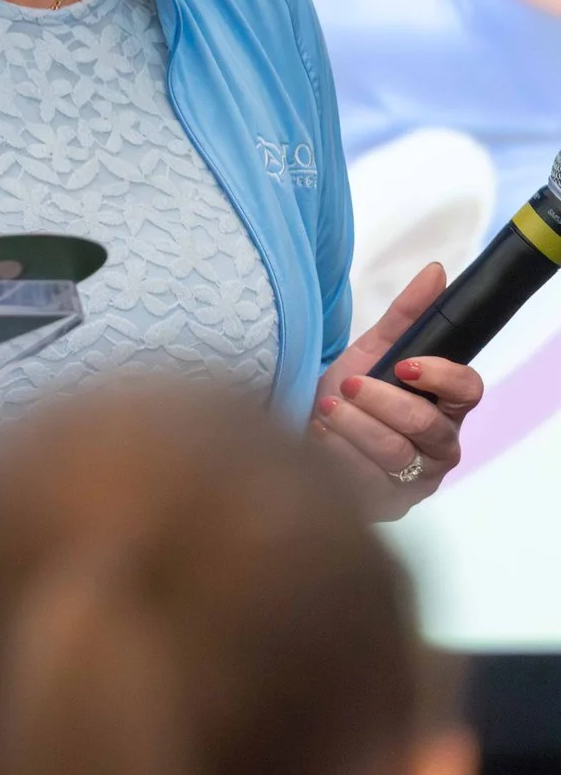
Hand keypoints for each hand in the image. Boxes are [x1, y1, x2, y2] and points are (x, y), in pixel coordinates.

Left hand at [309, 262, 483, 519]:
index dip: (440, 376)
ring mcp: (415, 479)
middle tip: (346, 386)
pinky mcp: (387, 504)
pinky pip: (363, 481)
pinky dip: (335, 454)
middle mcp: (439, 446)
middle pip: (425, 425)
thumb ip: (406, 315)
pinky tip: (318, 439)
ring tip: (326, 409)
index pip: (468, 390)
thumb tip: (435, 271)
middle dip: (380, 401)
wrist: (305, 433)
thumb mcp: (371, 350)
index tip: (403, 364)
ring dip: (352, 426)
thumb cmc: (348, 393)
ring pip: (392, 452)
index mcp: (445, 405)